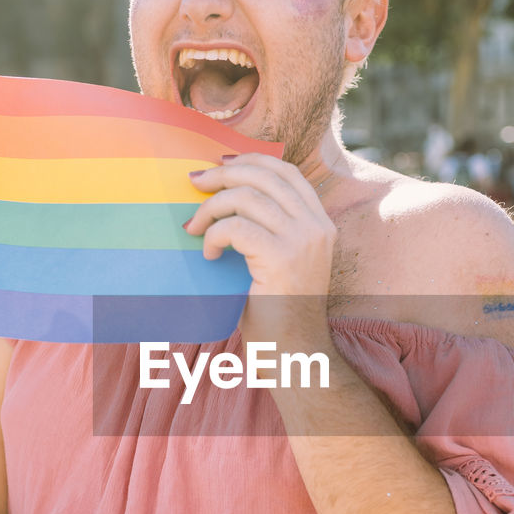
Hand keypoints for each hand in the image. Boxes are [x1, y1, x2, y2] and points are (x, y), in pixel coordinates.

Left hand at [185, 154, 335, 344]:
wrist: (293, 352)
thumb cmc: (276, 312)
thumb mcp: (277, 261)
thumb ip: (264, 228)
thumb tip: (223, 196)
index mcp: (320, 223)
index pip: (287, 172)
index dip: (252, 160)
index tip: (221, 164)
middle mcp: (316, 226)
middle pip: (264, 175)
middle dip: (223, 174)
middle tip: (195, 184)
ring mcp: (302, 240)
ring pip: (246, 197)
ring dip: (211, 208)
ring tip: (194, 229)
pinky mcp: (282, 258)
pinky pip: (235, 228)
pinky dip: (214, 236)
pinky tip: (209, 255)